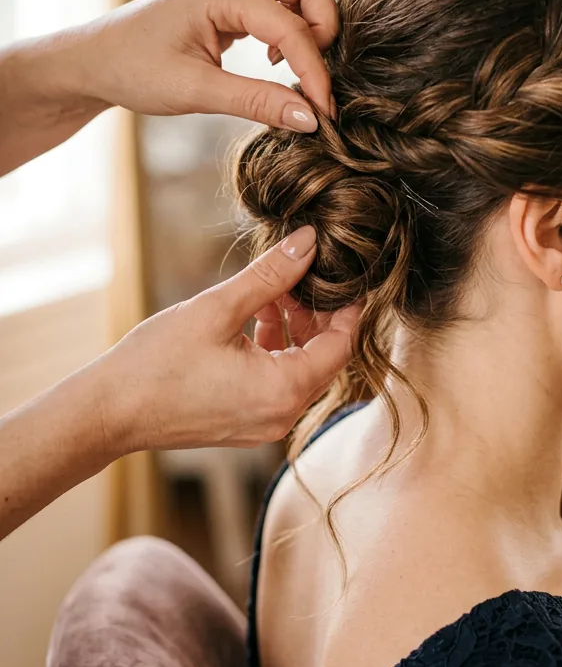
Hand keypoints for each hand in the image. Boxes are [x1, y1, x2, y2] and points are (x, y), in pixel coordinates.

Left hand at [70, 0, 338, 128]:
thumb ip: (255, 102)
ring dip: (310, 16)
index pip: (293, 26)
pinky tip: (270, 56)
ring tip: (290, 62)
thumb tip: (309, 118)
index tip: (321, 111)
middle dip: (323, 26)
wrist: (93, 60)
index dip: (315, 71)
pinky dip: (293, 19)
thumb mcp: (194, 93)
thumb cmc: (133, 71)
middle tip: (309, 74)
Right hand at [98, 225, 360, 452]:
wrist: (109, 411)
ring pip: (301, 370)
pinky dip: (274, 352)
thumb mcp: (218, 307)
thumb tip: (308, 242)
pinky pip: (278, 385)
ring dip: (293, 330)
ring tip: (271, 292)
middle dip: (316, 314)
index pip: (342, 344)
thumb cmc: (157, 363)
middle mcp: (283, 415)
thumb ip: (271, 275)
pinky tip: (253, 318)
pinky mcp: (246, 424)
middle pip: (324, 359)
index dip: (346, 306)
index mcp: (284, 390)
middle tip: (300, 276)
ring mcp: (265, 424)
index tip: (340, 274)